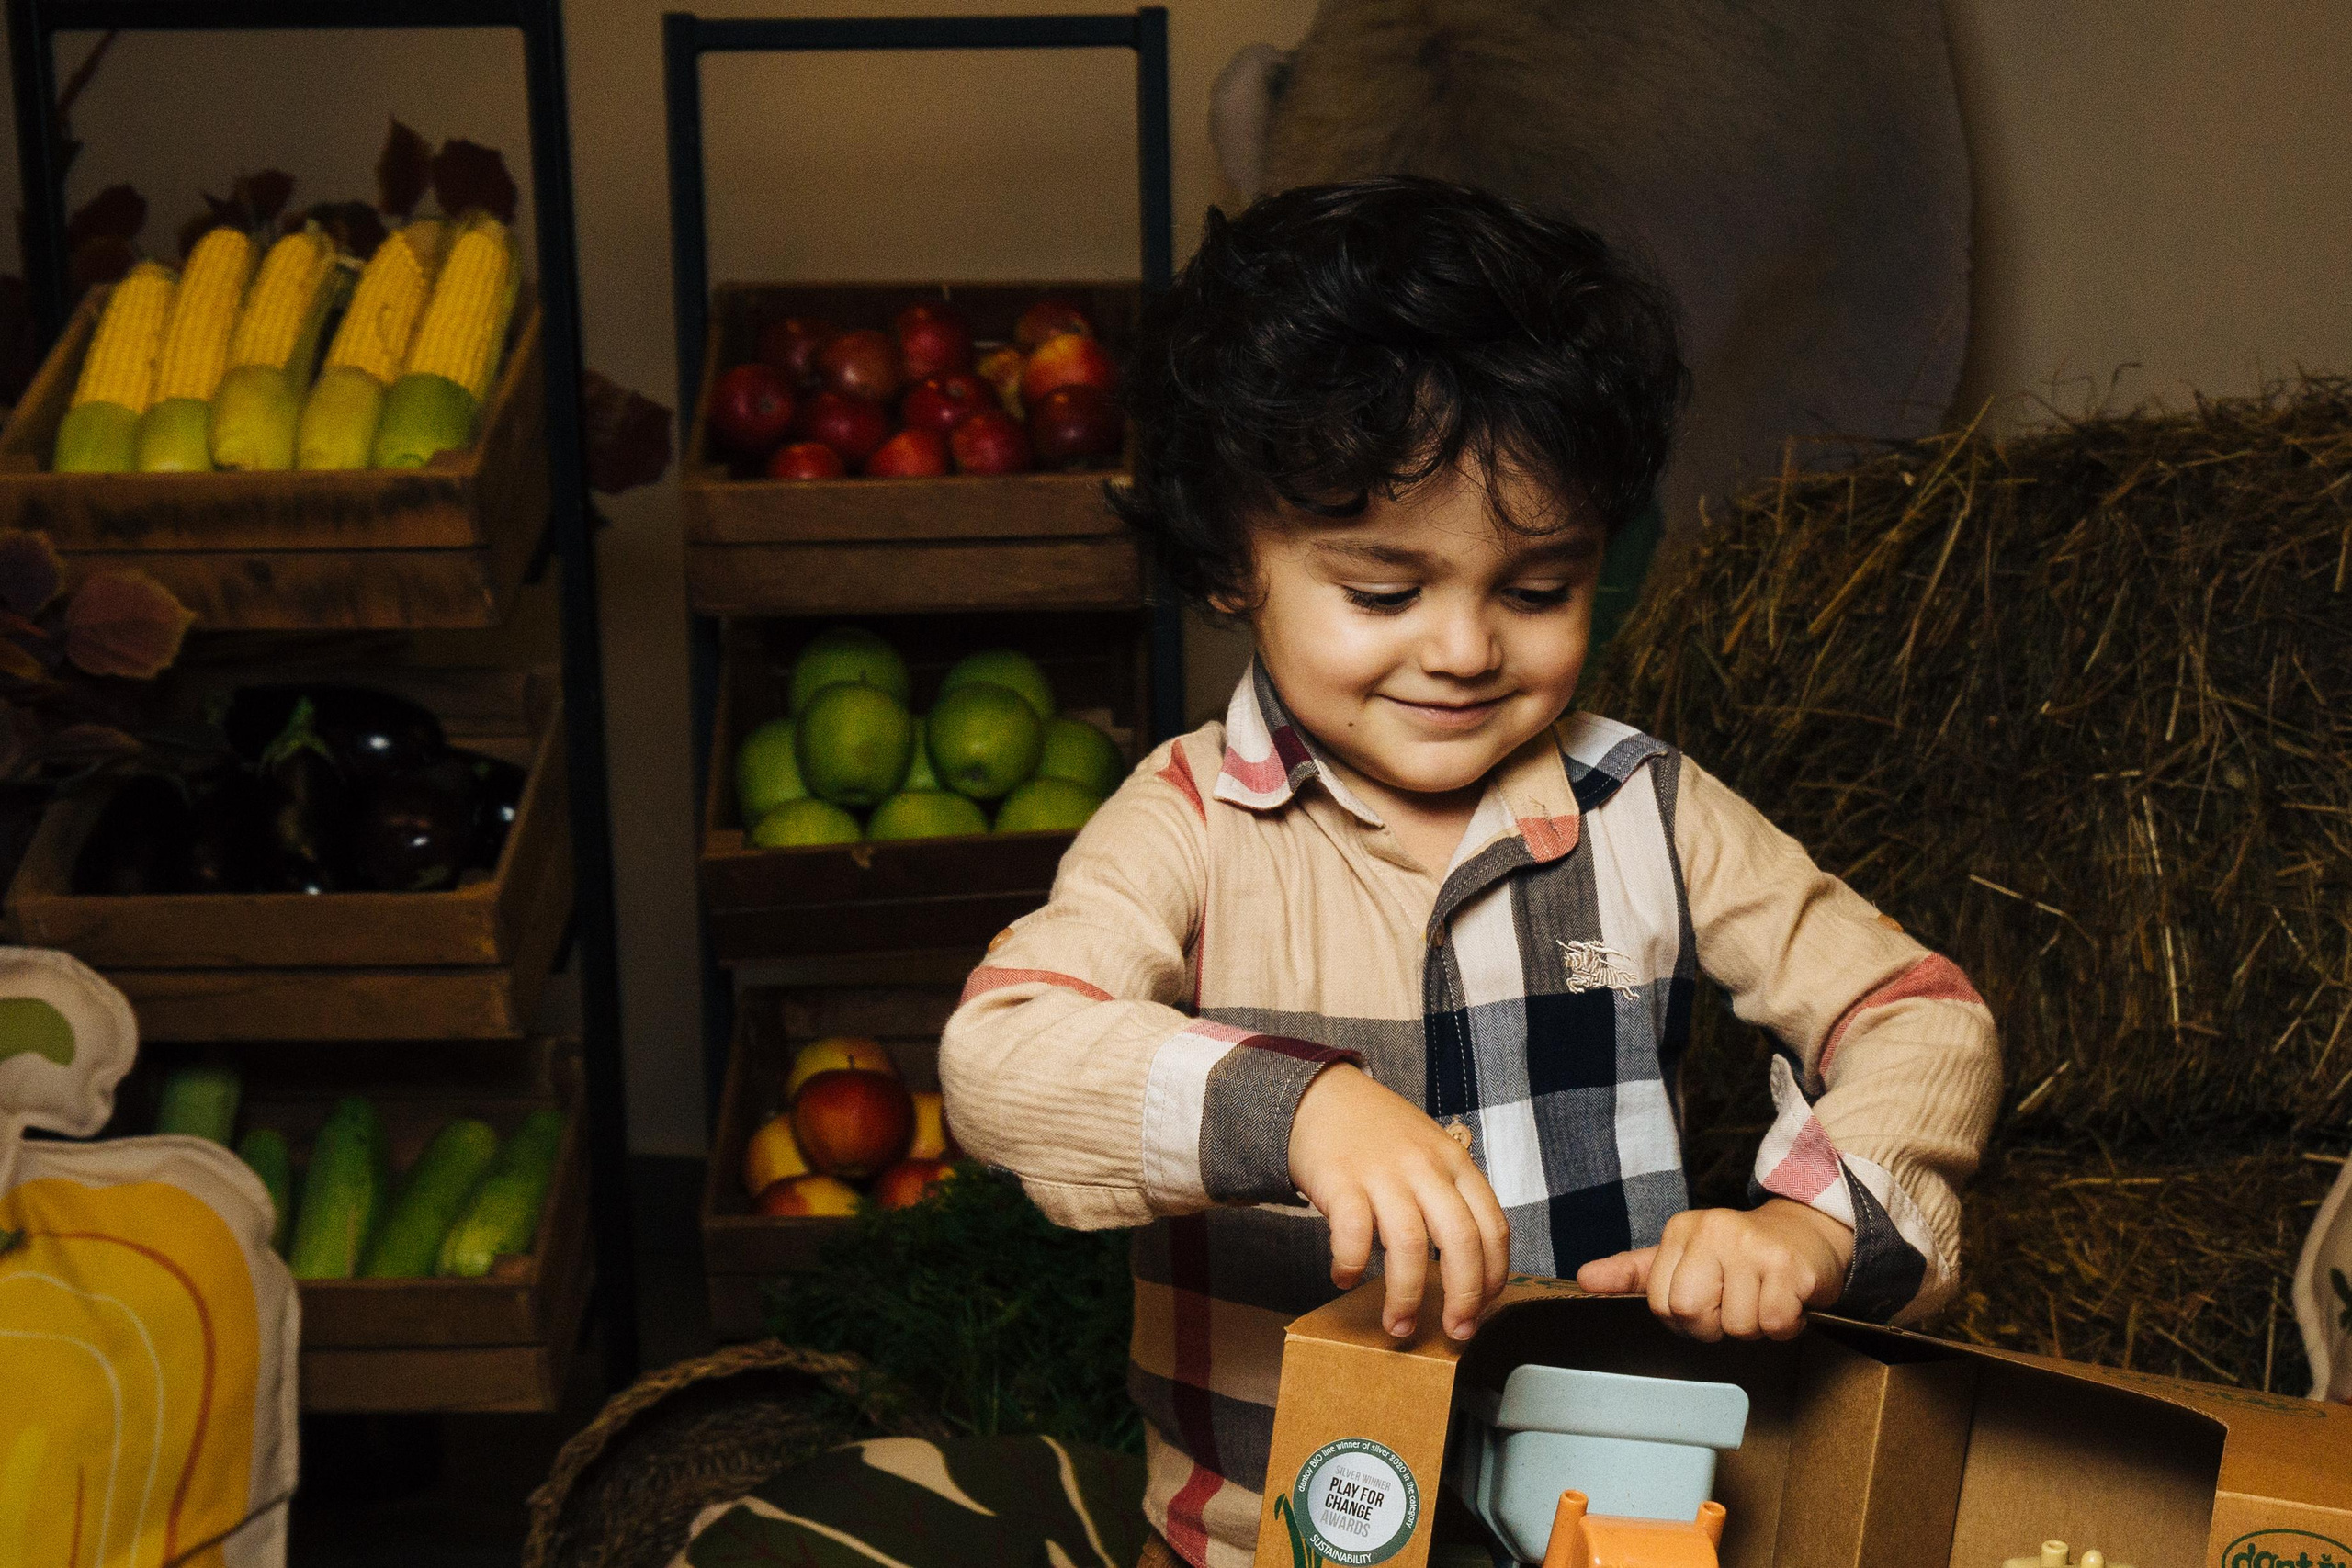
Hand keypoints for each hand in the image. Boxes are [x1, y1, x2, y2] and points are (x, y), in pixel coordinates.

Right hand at [1288, 1064, 1509, 1341]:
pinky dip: (1351, 1265)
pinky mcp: (1339, 1179)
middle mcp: (1426, 1167)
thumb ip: (1451, 1195)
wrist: (1320, 1094)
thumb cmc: (1378, 1133)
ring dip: (1406, 1296)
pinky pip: (1353, 1234)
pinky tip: (1345, 1278)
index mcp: (1456, 1163)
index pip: (1494, 1227)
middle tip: (1456, 1332)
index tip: (1481, 1308)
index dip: (1493, 1277)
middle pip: (1461, 1241)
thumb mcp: (1430, 1150)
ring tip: (1397, 1325)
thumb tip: (1468, 1266)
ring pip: (1410, 1246)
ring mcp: (1383, 1173)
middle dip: (1463, 1297)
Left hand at [1574, 1199, 1852, 1341]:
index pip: (1662, 1304)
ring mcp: (1752, 1246)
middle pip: (1691, 1314)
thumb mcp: (1682, 1256)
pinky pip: (1775, 1324)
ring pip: (1737, 1326)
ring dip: (1755, 1325)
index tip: (1709, 1300)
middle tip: (1736, 1302)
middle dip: (1716, 1325)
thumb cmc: (1741, 1253)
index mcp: (1681, 1230)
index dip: (1686, 1319)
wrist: (1809, 1233)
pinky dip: (1785, 1325)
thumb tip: (1582, 1279)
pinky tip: (1787, 1299)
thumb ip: (1633, 1272)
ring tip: (1764, 1295)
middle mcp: (1713, 1230)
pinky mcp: (1790, 1266)